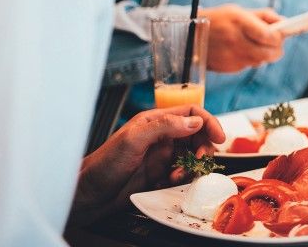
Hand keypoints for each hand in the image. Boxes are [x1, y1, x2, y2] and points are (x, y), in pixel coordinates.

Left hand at [70, 106, 224, 225]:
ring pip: (193, 153)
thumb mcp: (134, 139)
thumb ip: (165, 126)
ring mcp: (161, 155)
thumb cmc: (103, 164)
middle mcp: (161, 136)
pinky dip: (184, 176)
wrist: (88, 195)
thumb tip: (194, 122)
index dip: (208, 122)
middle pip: (197, 134)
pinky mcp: (160, 173)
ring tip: (182, 173)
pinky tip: (172, 180)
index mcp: (155, 121)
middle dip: (204, 146)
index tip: (219, 136)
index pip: (191, 113)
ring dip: (194, 164)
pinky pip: (183, 171)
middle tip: (201, 160)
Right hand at [203, 4, 284, 71]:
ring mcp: (230, 57)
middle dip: (277, 49)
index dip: (279, 37)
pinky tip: (240, 50)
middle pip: (269, 54)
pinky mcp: (227, 68)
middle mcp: (234, 41)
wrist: (189, 36)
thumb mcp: (239, 11)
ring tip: (255, 44)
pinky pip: (248, 65)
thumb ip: (264, 16)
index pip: (268, 36)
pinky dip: (250, 59)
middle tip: (276, 44)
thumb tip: (284, 23)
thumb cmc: (219, 20)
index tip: (280, 34)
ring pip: (260, 61)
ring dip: (263, 54)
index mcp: (238, 22)